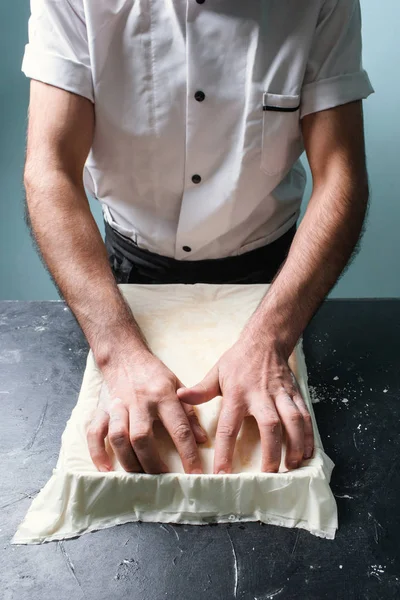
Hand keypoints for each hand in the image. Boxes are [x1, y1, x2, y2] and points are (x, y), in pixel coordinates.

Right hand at [86, 348, 206, 473]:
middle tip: (163, 480)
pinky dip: (98, 453)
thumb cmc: (154, 374)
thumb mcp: (178, 386)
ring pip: (119, 437)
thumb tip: (202, 440)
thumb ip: (189, 413)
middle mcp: (140, 402)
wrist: (125, 356)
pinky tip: (106, 469)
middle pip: (142, 437)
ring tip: (139, 478)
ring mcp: (118, 406)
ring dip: (128, 461)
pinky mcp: (102, 409)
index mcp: (164, 396)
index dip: (188, 454)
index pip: (179, 428)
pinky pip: (95, 433)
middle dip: (152, 463)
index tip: (196, 474)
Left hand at [177, 336, 313, 473]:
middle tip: (269, 475)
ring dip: (295, 445)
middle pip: (269, 426)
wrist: (265, 341)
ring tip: (292, 466)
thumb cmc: (238, 360)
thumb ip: (200, 390)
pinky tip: (308, 452)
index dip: (225, 452)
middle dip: (271, 452)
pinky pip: (305, 416)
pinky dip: (309, 435)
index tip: (223, 474)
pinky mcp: (295, 394)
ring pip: (293, 421)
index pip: (230, 427)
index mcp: (237, 394)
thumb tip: (179, 397)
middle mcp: (261, 395)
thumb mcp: (216, 373)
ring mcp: (281, 395)